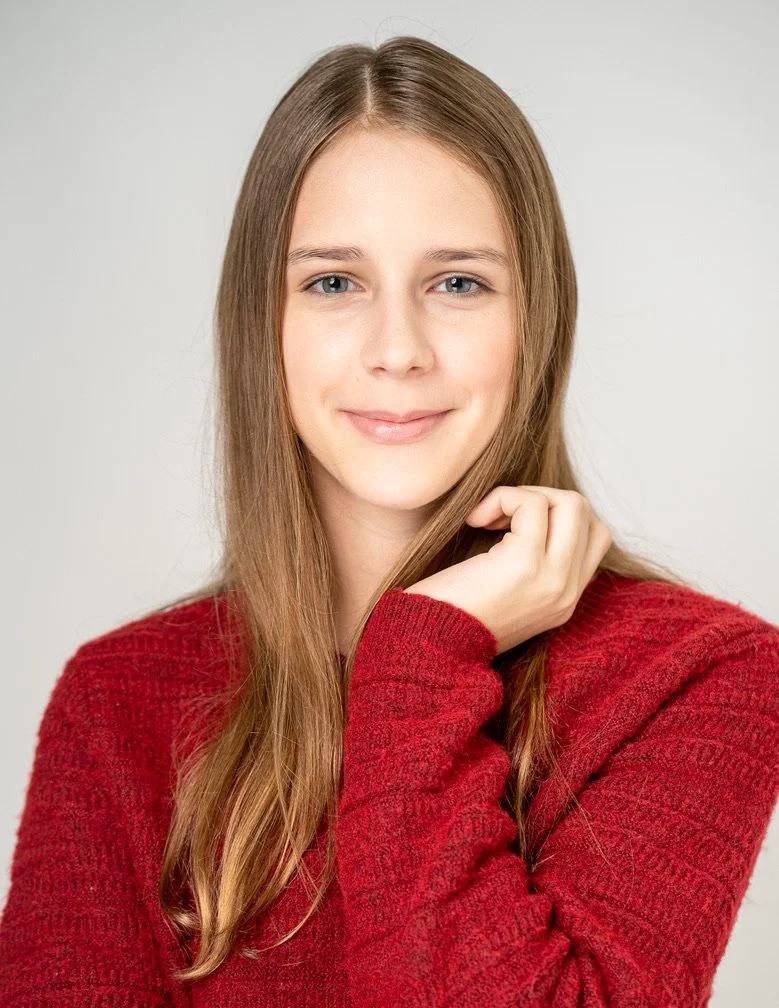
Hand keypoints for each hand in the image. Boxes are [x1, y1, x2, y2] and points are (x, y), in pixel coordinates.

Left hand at [404, 486, 612, 653]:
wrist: (427, 648)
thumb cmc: (448, 613)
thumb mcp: (502, 593)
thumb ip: (530, 565)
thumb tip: (531, 512)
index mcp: (564, 599)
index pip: (594, 536)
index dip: (554, 515)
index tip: (510, 526)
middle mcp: (567, 592)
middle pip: (586, 513)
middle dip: (541, 496)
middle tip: (500, 516)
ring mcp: (552, 580)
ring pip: (571, 503)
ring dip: (524, 495)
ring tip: (488, 517)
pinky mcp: (525, 565)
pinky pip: (531, 505)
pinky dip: (502, 498)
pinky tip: (473, 520)